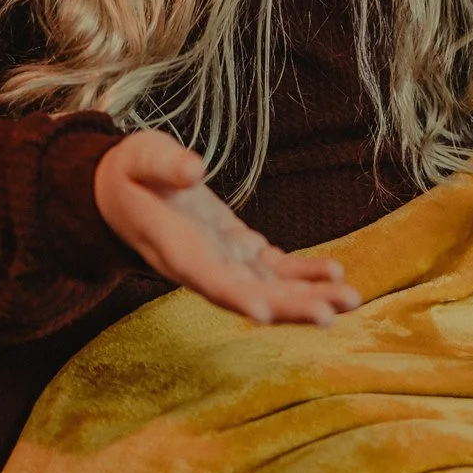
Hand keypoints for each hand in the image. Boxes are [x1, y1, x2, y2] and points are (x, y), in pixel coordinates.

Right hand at [92, 129, 360, 325]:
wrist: (122, 191)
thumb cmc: (130, 171)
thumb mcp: (139, 157)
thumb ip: (164, 164)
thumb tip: (193, 170)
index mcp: (174, 247)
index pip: (206, 278)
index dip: (235, 295)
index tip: (264, 314)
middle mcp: (201, 264)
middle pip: (248, 293)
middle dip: (289, 307)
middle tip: (331, 315)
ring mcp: (220, 259)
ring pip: (267, 287)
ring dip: (308, 295)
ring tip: (350, 299)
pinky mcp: (235, 247)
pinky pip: (272, 267)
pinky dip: (302, 273)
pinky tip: (334, 273)